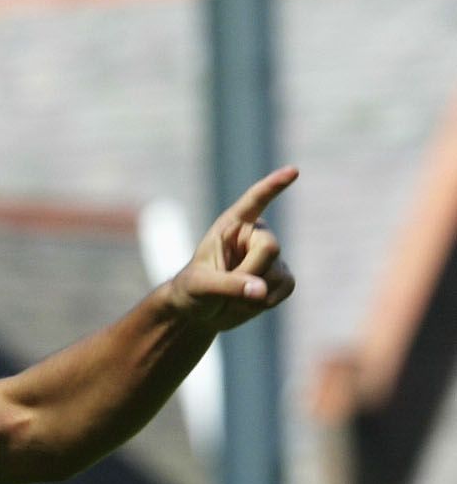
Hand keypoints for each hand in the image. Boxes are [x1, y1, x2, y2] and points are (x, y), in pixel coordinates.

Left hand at [169, 165, 298, 331]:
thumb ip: (228, 285)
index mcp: (232, 226)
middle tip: (226, 288)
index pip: (255, 200)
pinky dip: (267, 301)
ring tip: (232, 296)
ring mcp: (272, 255)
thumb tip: (261, 291)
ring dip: (254, 293)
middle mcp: (255, 235)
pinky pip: (286, 286)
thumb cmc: (192, 290)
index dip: (274, 186)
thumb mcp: (200, 286)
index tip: (293, 171)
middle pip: (270, 248)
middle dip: (249, 272)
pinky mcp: (281, 276)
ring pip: (278, 272)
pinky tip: (249, 302)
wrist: (200, 312)